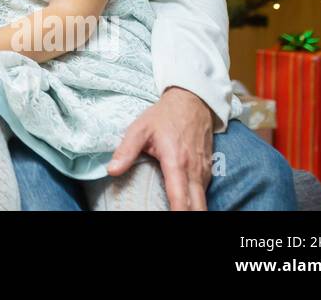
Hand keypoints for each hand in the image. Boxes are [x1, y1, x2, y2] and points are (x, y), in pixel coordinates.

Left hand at [106, 86, 213, 210]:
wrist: (191, 101)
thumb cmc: (164, 116)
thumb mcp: (140, 129)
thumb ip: (126, 150)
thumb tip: (112, 170)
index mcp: (176, 162)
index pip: (180, 197)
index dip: (177, 213)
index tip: (172, 218)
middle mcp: (194, 170)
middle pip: (198, 206)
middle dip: (189, 216)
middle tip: (173, 218)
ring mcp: (204, 171)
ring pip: (203, 201)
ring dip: (193, 209)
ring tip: (176, 212)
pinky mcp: (208, 170)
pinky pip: (204, 192)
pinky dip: (197, 203)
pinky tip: (187, 206)